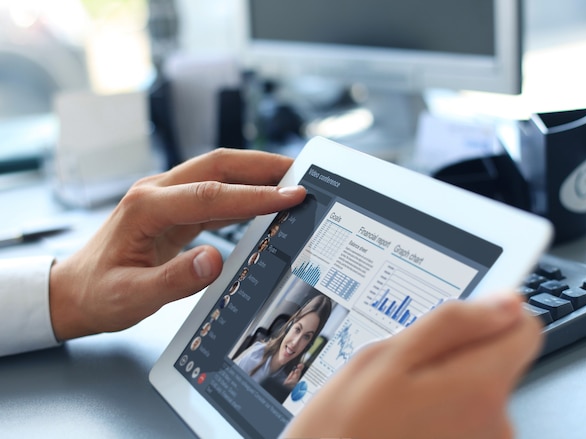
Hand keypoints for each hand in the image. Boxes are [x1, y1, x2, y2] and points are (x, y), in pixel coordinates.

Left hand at [49, 149, 306, 340]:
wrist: (74, 291)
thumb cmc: (98, 294)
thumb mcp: (132, 296)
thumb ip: (174, 279)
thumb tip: (215, 260)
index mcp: (146, 207)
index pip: (210, 194)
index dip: (255, 195)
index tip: (291, 196)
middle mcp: (156, 192)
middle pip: (218, 165)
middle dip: (262, 166)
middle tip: (301, 173)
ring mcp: (165, 197)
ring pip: (218, 173)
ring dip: (255, 175)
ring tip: (292, 182)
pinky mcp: (173, 208)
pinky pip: (214, 193)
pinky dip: (243, 193)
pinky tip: (263, 201)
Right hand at [283, 294, 542, 438]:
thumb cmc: (343, 428)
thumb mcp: (383, 358)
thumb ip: (452, 324)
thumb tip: (505, 303)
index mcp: (478, 388)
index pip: (525, 329)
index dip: (491, 316)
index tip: (460, 322)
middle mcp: (497, 424)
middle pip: (497, 360)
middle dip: (456, 356)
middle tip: (405, 372)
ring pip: (478, 390)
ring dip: (444, 388)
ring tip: (399, 403)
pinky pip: (467, 419)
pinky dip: (442, 414)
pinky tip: (406, 423)